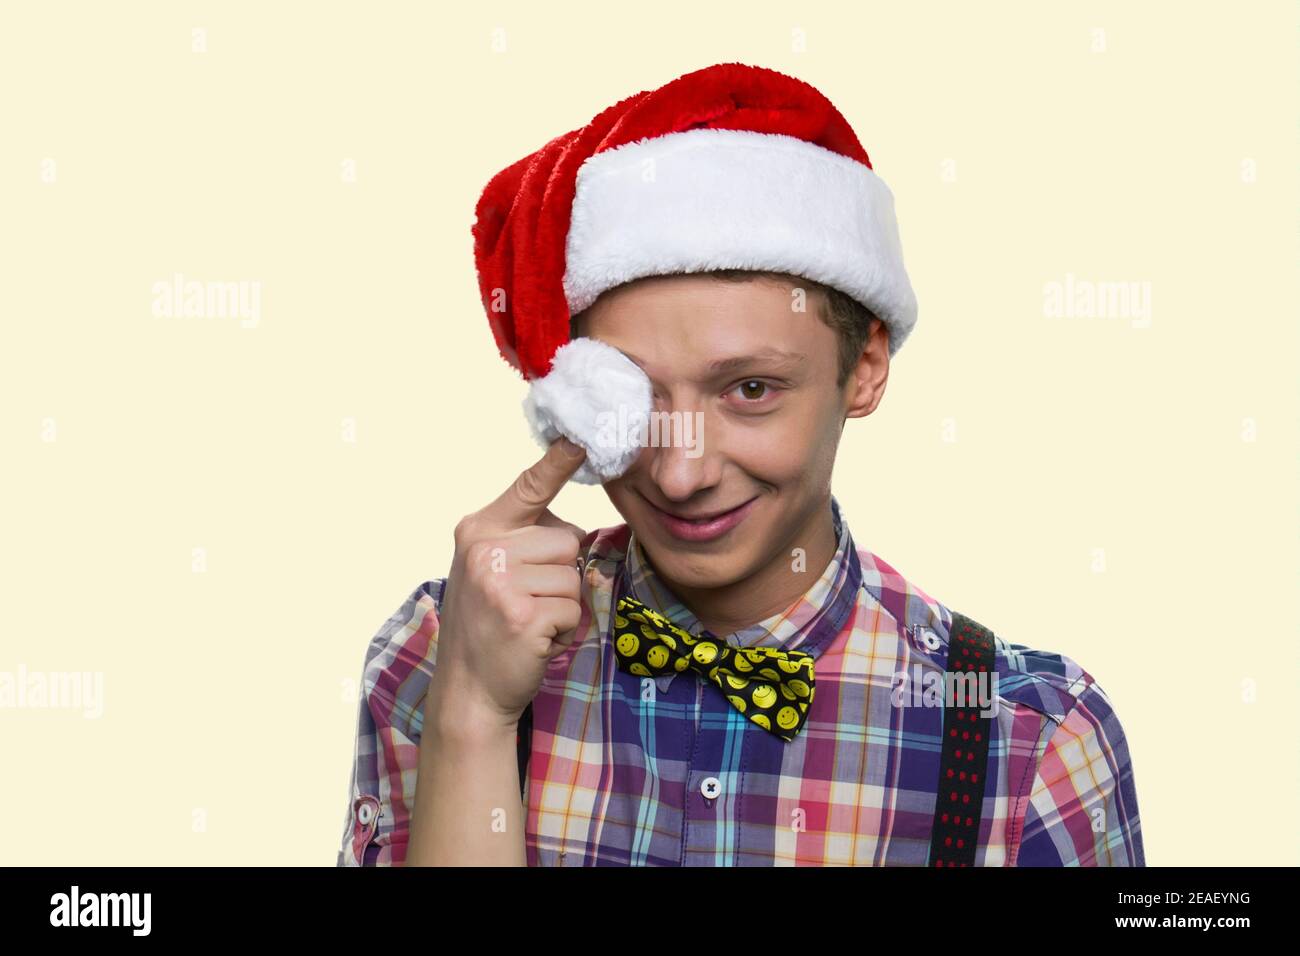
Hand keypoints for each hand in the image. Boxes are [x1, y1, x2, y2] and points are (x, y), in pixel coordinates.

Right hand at [431, 437, 588, 730]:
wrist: (468, 691)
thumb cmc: (489, 628)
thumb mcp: (492, 571)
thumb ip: (523, 542)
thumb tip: (576, 533)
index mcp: (479, 529)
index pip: (529, 487)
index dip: (559, 461)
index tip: (581, 435)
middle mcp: (485, 548)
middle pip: (567, 539)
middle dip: (561, 575)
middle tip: (527, 603)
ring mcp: (501, 582)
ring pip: (573, 577)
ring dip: (563, 607)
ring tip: (529, 623)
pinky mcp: (521, 615)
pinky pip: (573, 610)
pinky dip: (563, 632)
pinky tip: (534, 642)